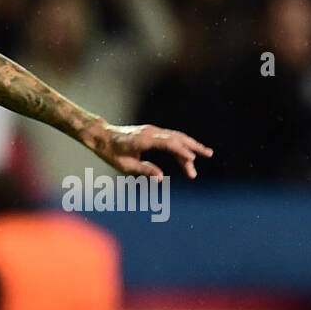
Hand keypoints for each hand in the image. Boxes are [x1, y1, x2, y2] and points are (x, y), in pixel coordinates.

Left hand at [82, 121, 212, 179]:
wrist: (102, 137)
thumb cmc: (111, 153)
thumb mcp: (124, 166)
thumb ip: (144, 170)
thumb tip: (161, 178)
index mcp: (142, 140)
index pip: (167, 143)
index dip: (180, 151)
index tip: (192, 159)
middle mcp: (150, 132)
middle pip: (176, 138)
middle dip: (193, 147)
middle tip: (208, 155)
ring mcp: (152, 131)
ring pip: (176, 137)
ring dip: (191, 146)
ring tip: (206, 154)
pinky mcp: (153, 134)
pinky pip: (170, 139)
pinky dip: (181, 146)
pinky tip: (189, 155)